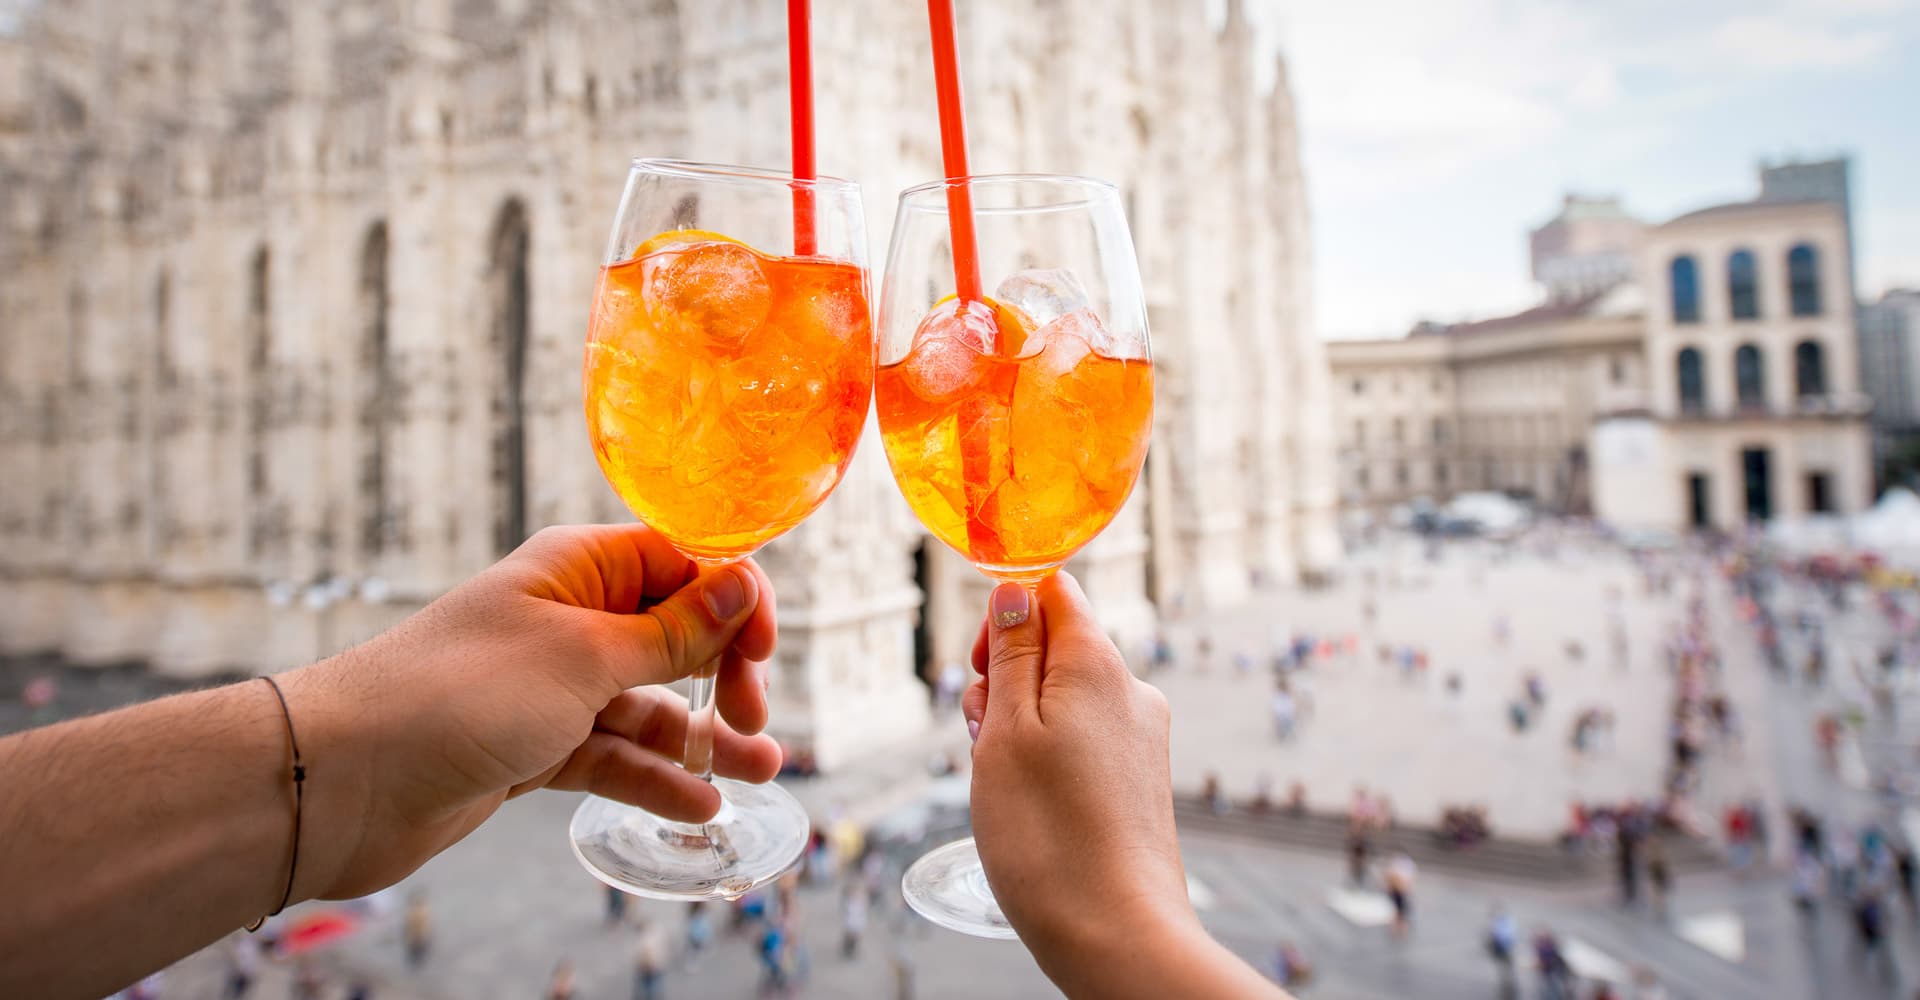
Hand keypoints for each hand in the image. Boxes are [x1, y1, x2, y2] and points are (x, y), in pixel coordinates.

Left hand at [279, 524, 782, 900]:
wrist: (346, 780)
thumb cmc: (458, 694)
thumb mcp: (585, 658)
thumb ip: (671, 632)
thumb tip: (741, 587)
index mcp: (578, 569)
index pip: (682, 564)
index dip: (732, 599)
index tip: (763, 649)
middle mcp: (569, 619)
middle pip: (675, 635)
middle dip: (724, 673)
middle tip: (751, 719)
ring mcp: (552, 687)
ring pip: (651, 704)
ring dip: (703, 737)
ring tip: (764, 771)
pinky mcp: (535, 747)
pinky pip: (614, 755)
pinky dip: (655, 777)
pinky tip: (697, 806)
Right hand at [961, 575, 1287, 998]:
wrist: (1116, 933)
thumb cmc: (1047, 834)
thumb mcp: (1005, 729)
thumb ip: (1010, 652)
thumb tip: (1016, 589)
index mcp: (1098, 663)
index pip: (1053, 591)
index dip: (1005, 615)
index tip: (980, 667)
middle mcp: (1131, 690)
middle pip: (1054, 648)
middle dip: (1004, 681)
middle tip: (984, 739)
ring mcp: (1140, 736)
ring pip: (1062, 700)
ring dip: (1019, 726)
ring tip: (1005, 783)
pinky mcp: (1140, 778)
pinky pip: (1082, 741)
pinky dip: (1046, 759)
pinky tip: (1033, 806)